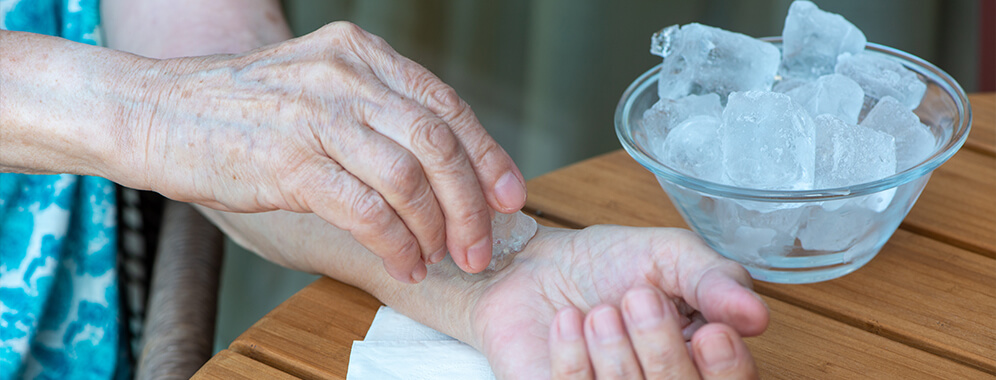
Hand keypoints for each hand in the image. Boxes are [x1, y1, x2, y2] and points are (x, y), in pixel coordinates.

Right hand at [123, 22, 524, 282]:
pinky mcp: (287, 161)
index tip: (509, 196)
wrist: (156, 111)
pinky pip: (367, 210)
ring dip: (436, 229)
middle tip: (480, 245)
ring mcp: (315, 115)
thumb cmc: (243, 110)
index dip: (488, 155)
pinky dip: (397, 243)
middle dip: (471, 203)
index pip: (445, 106)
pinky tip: (404, 261)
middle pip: (438, 143)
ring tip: (439, 257)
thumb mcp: (320, 88)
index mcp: (360, 55)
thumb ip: (377, 114)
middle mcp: (344, 77)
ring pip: (410, 178)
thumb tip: (446, 169)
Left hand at [461, 226, 767, 378]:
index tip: (713, 332)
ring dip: (615, 351)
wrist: (532, 264)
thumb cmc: (605, 263)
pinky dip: (573, 358)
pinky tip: (568, 323)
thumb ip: (714, 281)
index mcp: (703, 358)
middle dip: (662, 349)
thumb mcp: (670, 256)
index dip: (727, 368)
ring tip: (599, 311)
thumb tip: (755, 316)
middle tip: (637, 299)